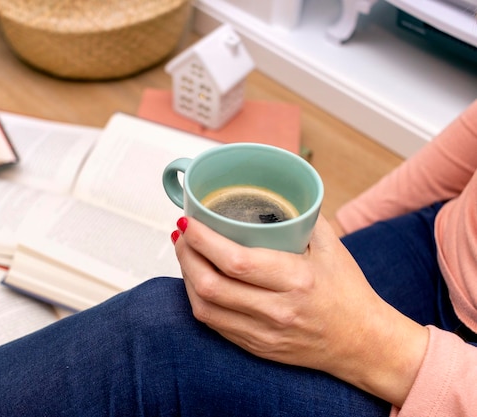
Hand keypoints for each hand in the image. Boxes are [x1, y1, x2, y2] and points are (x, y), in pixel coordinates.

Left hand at [172, 215, 427, 406]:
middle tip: (181, 234)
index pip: (235, 260)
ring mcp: (264, 334)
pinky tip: (197, 280)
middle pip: (211, 285)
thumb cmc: (348, 291)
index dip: (202, 240)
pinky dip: (199, 299)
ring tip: (185, 253)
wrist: (364, 344)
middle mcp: (277, 310)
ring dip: (186, 278)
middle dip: (186, 255)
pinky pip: (215, 325)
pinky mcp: (257, 347)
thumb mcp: (333, 247)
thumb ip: (303, 216)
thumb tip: (274, 189)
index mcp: (297, 280)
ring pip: (205, 308)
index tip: (188, 222)